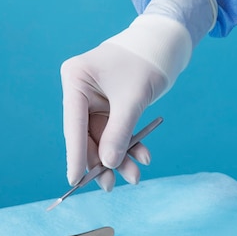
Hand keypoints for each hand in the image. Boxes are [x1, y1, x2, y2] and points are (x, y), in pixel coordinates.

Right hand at [60, 42, 166, 190]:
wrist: (163, 48)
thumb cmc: (146, 64)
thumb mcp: (133, 100)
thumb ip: (119, 133)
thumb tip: (107, 164)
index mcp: (75, 79)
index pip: (73, 124)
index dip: (75, 155)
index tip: (75, 180)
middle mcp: (80, 91)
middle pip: (87, 136)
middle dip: (103, 162)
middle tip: (111, 187)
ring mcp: (93, 101)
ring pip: (103, 139)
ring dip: (119, 159)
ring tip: (135, 177)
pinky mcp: (108, 108)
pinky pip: (116, 133)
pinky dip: (129, 146)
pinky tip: (144, 157)